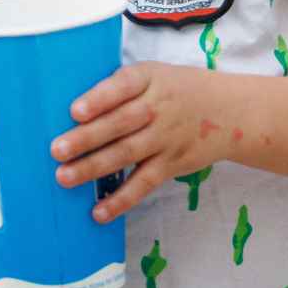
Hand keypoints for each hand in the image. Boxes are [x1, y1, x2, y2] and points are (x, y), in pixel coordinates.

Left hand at [52, 62, 224, 222]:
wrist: (230, 110)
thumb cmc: (178, 89)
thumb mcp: (156, 75)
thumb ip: (121, 88)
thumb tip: (73, 112)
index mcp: (150, 78)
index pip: (124, 85)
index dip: (100, 98)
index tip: (75, 111)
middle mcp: (157, 106)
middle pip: (120, 123)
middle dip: (87, 138)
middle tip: (57, 150)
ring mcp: (165, 137)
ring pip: (126, 153)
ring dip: (94, 167)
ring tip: (65, 178)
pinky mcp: (171, 164)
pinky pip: (144, 183)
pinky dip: (122, 199)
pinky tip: (99, 211)